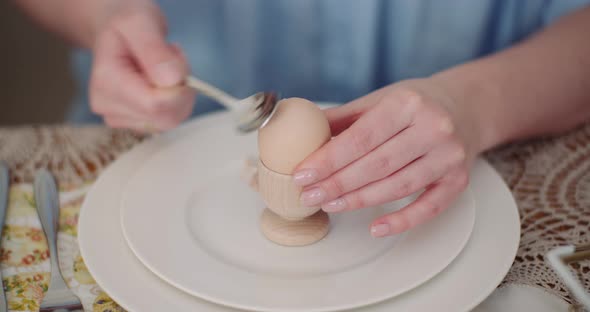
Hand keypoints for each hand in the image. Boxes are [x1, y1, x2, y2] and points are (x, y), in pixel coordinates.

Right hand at [89, 2, 194, 131]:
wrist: (117, 31)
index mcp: (106, 83)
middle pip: (166, 116)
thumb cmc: (127, 23)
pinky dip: (175, 100)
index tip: (173, 54)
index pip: (156, 105)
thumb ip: (154, 49)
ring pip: (171, 119)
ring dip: (179, 92)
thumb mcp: (140, 21)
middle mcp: (107, 106)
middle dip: (181, 88)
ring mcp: (119, 118)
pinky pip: (168, 119)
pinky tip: (163, 80)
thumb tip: (172, 80)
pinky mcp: (134, 122)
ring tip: (164, 65)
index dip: (178, 84)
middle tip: (171, 57)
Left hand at [293, 79, 479, 236]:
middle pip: (377, 165)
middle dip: (337, 184)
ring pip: (397, 187)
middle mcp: (433, 128)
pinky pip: (429, 207)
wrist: (466, 107)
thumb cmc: (415, 104)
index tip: (302, 174)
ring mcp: (448, 156)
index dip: (329, 160)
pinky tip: (375, 227)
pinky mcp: (458, 180)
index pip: (361, 138)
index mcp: (407, 103)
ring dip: (359, 201)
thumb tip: (301, 134)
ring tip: (330, 205)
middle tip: (309, 195)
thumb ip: (343, 118)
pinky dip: (402, 221)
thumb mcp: (379, 99)